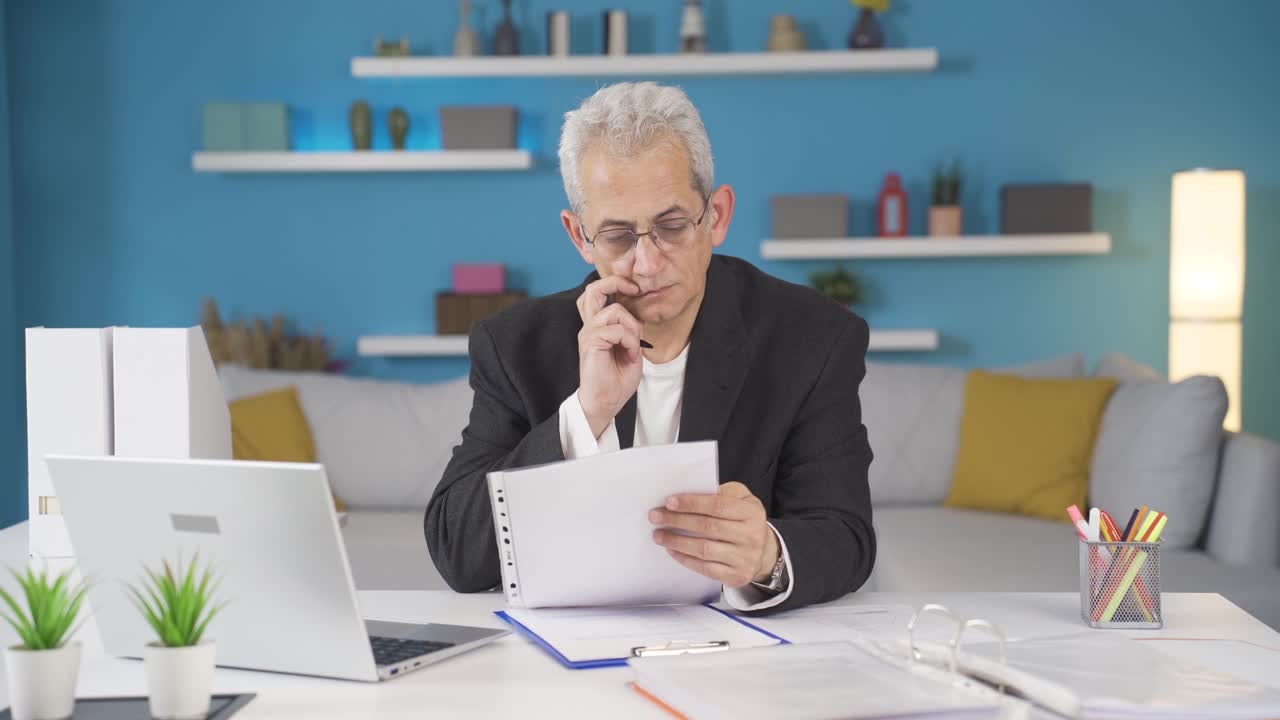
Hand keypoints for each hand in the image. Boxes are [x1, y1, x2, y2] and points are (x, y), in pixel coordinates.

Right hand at [575, 275, 645, 437]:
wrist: (606, 402)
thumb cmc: (617, 380)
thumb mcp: (631, 350)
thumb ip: (632, 332)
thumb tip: (637, 318)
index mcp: (597, 327)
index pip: (598, 294)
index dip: (615, 284)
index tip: (635, 289)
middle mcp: (589, 327)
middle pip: (593, 290)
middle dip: (615, 282)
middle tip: (634, 289)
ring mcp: (588, 333)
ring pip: (615, 311)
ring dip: (632, 328)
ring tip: (633, 347)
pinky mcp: (590, 342)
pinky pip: (617, 330)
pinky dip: (630, 340)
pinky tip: (630, 354)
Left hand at [649, 482, 778, 588]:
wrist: (764, 551)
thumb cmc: (745, 520)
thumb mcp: (741, 498)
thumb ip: (720, 492)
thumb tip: (689, 494)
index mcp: (752, 512)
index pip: (718, 505)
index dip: (692, 503)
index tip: (669, 502)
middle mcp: (751, 535)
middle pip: (708, 527)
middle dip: (677, 521)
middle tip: (656, 517)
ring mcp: (745, 558)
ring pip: (704, 549)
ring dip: (676, 541)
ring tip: (659, 535)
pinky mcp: (736, 576)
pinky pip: (706, 568)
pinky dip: (685, 559)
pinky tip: (672, 551)